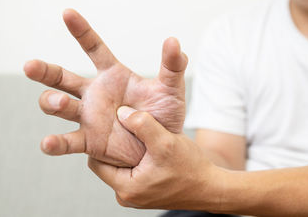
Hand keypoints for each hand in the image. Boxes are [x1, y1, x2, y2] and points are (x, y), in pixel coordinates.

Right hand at [24, 9, 187, 166]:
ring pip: (58, 106)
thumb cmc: (165, 114)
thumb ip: (172, 66)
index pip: (94, 48)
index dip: (81, 31)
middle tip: (30, 66)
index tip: (67, 13)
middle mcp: (95, 94)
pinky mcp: (89, 141)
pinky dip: (55, 143)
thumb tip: (174, 41)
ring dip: (51, 102)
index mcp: (113, 76)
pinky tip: (48, 143)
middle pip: (62, 77)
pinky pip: (68, 141)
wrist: (162, 145)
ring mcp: (89, 117)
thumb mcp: (171, 89)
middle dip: (45, 71)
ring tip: (60, 103)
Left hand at [88, 106, 222, 209]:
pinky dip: (138, 158)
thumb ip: (143, 125)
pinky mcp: (146, 192)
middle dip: (115, 145)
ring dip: (128, 150)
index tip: (108, 125)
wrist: (211, 189)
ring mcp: (137, 195)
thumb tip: (122, 112)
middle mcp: (127, 195)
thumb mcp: (166, 143)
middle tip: (121, 126)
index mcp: (126, 188)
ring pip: (122, 166)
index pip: (96, 162)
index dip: (99, 142)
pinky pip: (134, 171)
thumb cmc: (191, 170)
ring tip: (135, 134)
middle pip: (108, 164)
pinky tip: (148, 145)